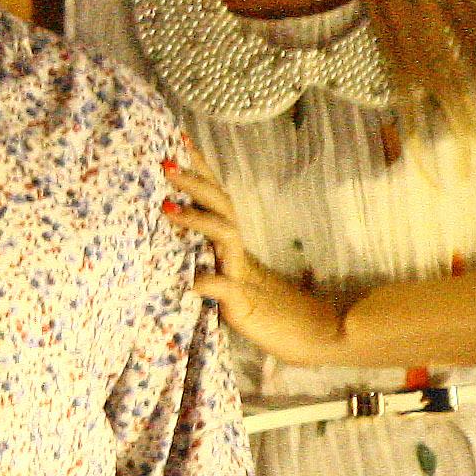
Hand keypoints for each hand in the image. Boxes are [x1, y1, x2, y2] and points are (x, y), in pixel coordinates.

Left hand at [162, 149, 342, 364]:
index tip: (178, 139)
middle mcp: (237, 252)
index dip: (200, 169)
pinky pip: (226, 289)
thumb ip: (209, 263)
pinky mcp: (243, 303)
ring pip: (223, 235)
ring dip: (197, 219)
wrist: (308, 336)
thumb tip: (181, 246)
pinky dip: (211, 283)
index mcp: (232, 244)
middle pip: (220, 206)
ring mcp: (241, 274)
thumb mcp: (229, 282)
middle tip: (167, 162)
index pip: (215, 198)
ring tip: (167, 207)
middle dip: (194, 182)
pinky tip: (194, 281)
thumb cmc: (265, 308)